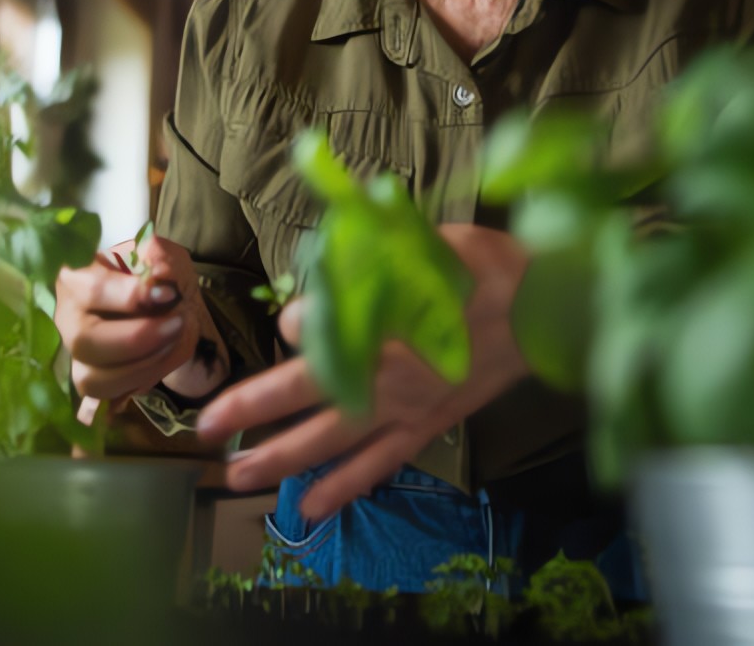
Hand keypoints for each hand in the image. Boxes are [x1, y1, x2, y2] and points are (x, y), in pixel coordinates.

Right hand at [54, 230, 226, 422]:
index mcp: (76, 276)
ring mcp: (74, 353)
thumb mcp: (164, 255)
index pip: (91, 289)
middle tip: (176, 325)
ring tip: (172, 342)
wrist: (164, 308)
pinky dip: (139, 381)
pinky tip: (161, 360)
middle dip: (136, 338)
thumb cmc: (155, 276)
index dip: (130, 295)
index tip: (169, 295)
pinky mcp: (89, 379)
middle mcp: (66, 317)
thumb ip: (161, 258)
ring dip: (141, 365)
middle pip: (84, 340)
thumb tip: (161, 276)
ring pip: (92, 378)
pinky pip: (107, 396)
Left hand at [195, 223, 530, 520]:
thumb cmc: (487, 269)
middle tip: (206, 427)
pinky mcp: (427, 427)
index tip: (288, 321)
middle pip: (310, 396)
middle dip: (254, 409)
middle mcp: (390, 377)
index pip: (322, 333)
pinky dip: (344, 488)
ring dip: (283, 459)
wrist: (547, 312)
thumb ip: (376, 255)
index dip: (297, 325)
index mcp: (390, 327)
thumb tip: (327, 265)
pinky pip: (378, 465)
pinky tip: (309, 509)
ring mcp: (407, 409)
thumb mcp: (433, 246)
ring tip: (237, 476)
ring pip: (334, 440)